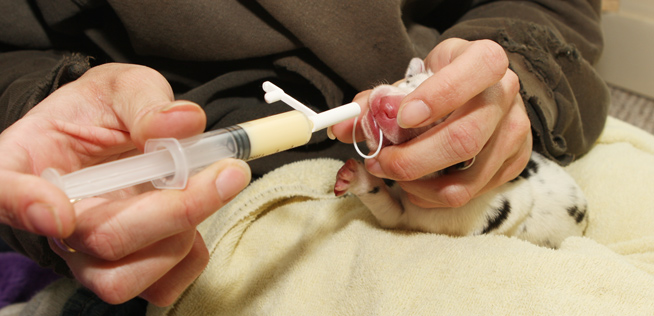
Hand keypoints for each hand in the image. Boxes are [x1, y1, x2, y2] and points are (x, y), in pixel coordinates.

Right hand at [0, 63, 250, 304]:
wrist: (115, 133)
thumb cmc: (105, 111)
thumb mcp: (121, 86)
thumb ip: (146, 100)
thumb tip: (182, 123)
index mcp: (28, 164)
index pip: (3, 193)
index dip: (25, 206)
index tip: (59, 211)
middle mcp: (55, 220)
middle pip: (99, 241)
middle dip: (173, 210)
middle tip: (225, 172)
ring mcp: (89, 253)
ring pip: (125, 278)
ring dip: (182, 234)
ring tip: (208, 188)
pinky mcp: (128, 269)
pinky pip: (160, 288)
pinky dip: (192, 255)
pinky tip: (198, 214)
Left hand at [332, 38, 531, 207]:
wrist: (475, 90)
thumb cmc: (437, 84)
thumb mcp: (408, 81)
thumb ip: (372, 103)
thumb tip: (341, 129)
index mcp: (483, 60)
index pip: (473, 73)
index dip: (437, 98)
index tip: (401, 118)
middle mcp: (506, 94)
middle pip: (464, 139)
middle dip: (411, 160)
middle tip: (379, 162)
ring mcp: (515, 131)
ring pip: (467, 178)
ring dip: (419, 185)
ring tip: (393, 174)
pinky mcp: (515, 162)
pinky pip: (471, 193)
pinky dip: (434, 195)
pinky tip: (417, 183)